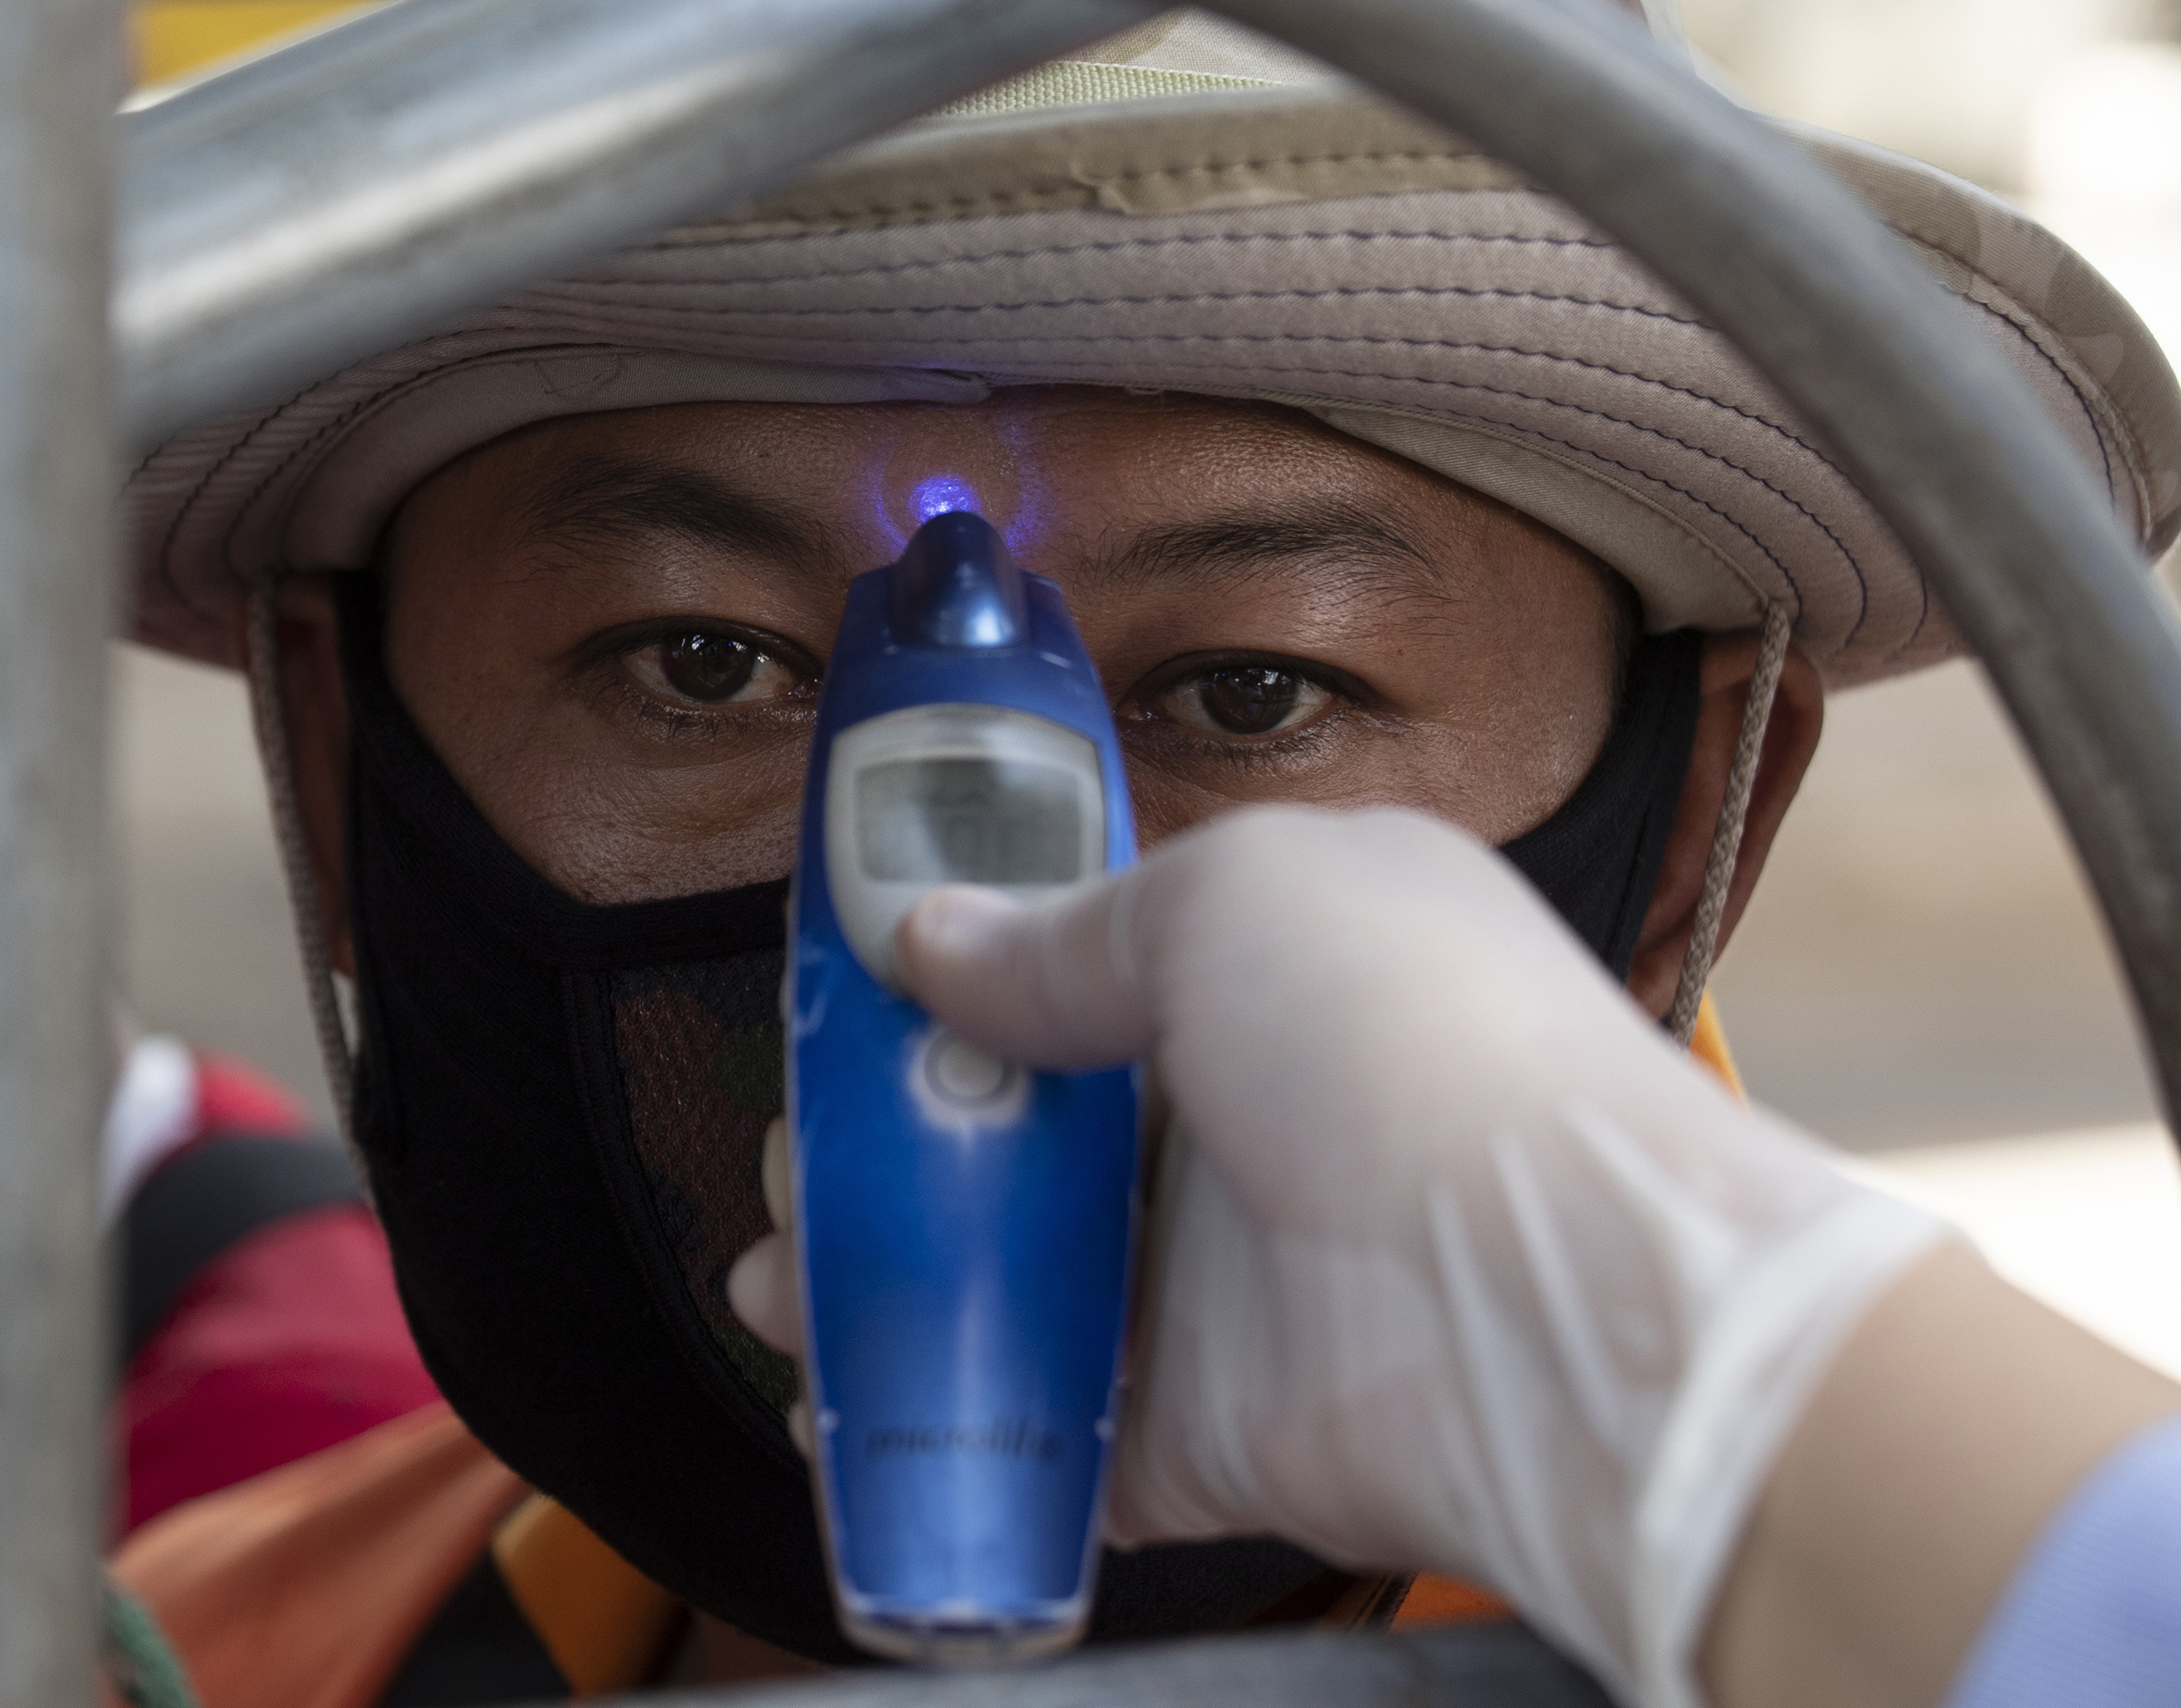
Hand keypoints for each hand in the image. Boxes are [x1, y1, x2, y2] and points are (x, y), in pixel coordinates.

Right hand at [728, 805, 1945, 1707]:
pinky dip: (943, 1430)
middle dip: (882, 1148)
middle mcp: (1239, 1121)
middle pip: (1018, 1136)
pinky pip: (1048, 1436)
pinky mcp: (1203, 1431)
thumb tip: (929, 941)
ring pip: (1011, 1286)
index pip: (1075, 963)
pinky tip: (844, 1410)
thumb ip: (1066, 929)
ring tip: (780, 1285)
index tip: (841, 1003)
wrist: (1555, 1303)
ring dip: (881, 1286)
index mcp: (1264, 967)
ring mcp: (1220, 1283)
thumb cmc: (1416, 1042)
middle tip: (799, 1161)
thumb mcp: (1228, 897)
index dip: (949, 980)